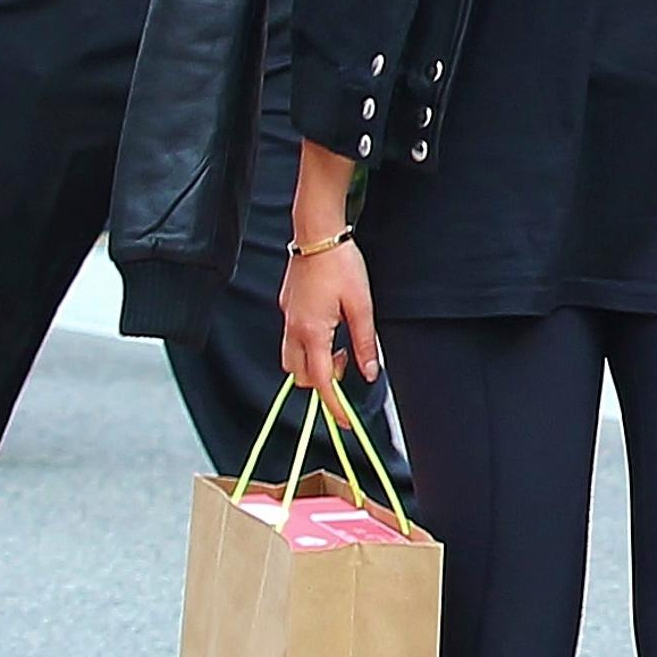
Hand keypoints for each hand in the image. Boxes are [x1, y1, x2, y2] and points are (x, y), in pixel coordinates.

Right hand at [281, 239, 376, 401]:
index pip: (323, 382)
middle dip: (324, 381)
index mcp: (312, 332)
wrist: (318, 235)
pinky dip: (312, 346)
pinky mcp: (288, 308)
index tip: (346, 421)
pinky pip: (294, 339)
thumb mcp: (362, 306)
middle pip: (301, 376)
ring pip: (293, 360)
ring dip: (316, 363)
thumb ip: (365, 343)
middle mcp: (293, 329)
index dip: (335, 405)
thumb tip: (369, 373)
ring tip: (342, 345)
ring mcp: (287, 318)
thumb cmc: (341, 265)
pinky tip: (332, 329)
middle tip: (350, 365)